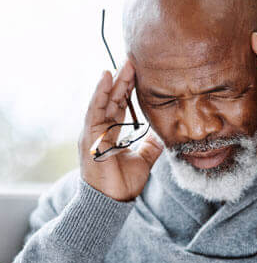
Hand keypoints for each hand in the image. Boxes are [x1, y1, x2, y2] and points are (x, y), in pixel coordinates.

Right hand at [78, 60, 162, 201]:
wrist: (113, 201)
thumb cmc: (123, 183)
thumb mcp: (143, 160)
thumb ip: (150, 146)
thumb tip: (160, 136)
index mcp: (113, 132)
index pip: (121, 105)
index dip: (129, 88)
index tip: (139, 72)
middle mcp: (102, 129)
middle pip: (113, 98)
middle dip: (124, 79)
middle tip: (133, 61)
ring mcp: (94, 131)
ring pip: (104, 100)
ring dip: (114, 81)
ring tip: (124, 63)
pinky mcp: (89, 135)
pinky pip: (94, 109)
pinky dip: (100, 92)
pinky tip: (106, 76)